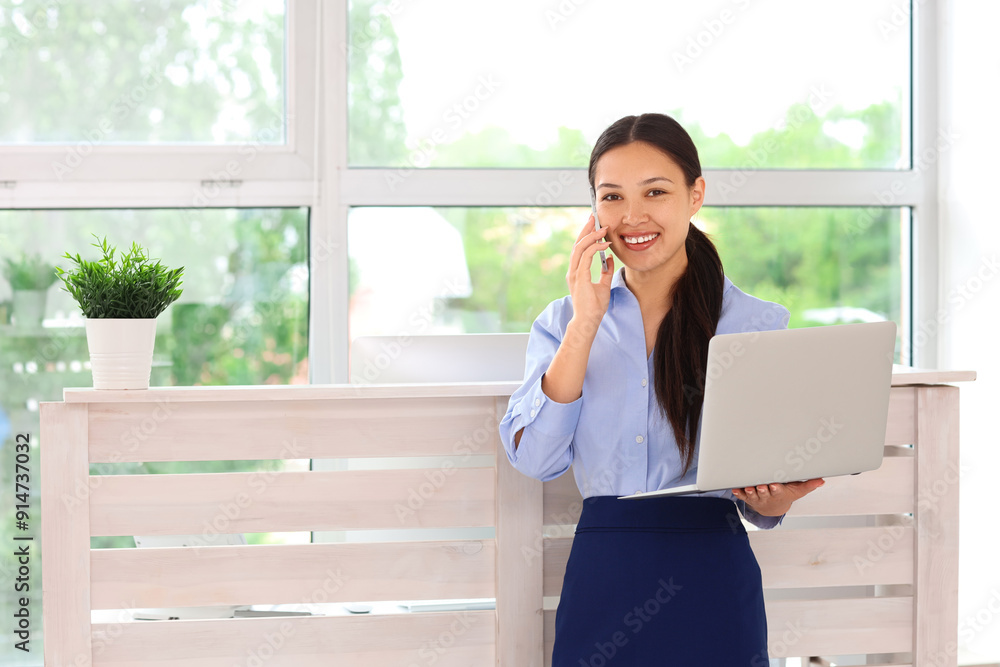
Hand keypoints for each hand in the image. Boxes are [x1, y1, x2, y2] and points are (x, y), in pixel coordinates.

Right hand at [565, 217, 613, 332]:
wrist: (588, 321)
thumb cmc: (594, 307)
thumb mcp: (603, 286)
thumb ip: (605, 271)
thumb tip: (609, 258)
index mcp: (577, 272)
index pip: (579, 249)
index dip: (586, 235)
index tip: (593, 225)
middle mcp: (573, 271)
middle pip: (577, 244)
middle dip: (586, 230)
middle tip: (594, 218)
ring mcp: (575, 274)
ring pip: (580, 248)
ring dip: (591, 236)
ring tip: (602, 228)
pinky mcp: (580, 278)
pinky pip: (586, 257)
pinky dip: (595, 248)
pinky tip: (604, 244)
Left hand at [732, 478, 825, 516]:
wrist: (773, 508)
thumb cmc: (786, 495)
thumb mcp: (798, 491)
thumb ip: (809, 485)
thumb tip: (822, 480)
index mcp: (778, 493)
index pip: (777, 491)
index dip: (775, 489)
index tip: (773, 485)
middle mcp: (767, 496)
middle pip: (764, 493)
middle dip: (761, 490)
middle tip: (760, 486)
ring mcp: (757, 497)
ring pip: (752, 495)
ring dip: (749, 492)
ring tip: (747, 488)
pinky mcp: (748, 497)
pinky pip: (741, 495)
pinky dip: (738, 493)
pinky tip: (734, 489)